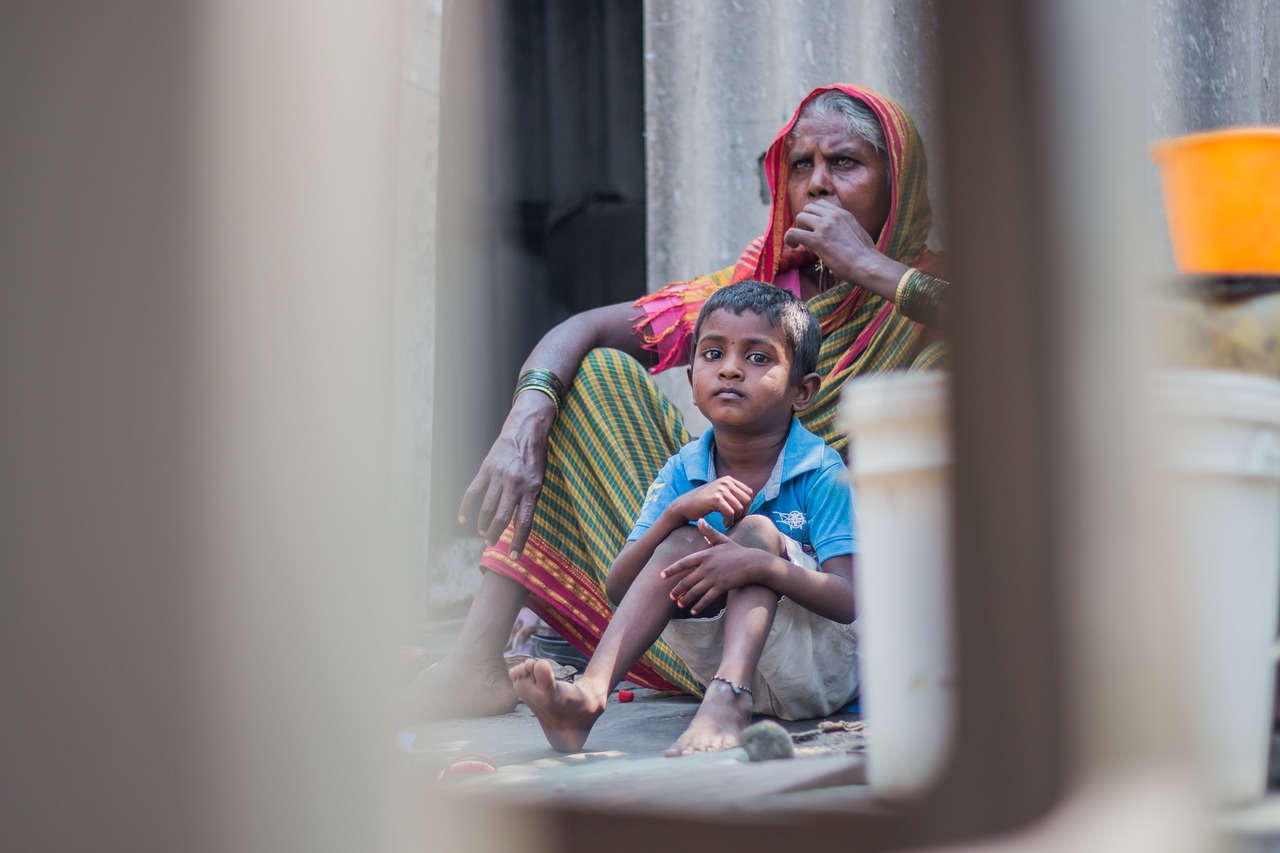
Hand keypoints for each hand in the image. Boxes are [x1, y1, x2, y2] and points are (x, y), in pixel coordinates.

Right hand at [458, 393, 555, 557]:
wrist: (526, 431)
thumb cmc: (535, 460)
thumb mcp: (538, 482)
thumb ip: (528, 502)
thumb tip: (517, 527)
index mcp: (531, 489)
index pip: (524, 522)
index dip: (519, 541)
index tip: (514, 557)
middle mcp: (515, 484)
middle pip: (502, 517)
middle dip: (496, 535)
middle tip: (491, 545)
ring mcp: (499, 476)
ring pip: (487, 507)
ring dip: (483, 525)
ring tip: (483, 534)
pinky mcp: (486, 469)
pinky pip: (473, 491)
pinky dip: (466, 507)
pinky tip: (463, 519)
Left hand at [659, 520, 761, 614]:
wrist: (754, 562)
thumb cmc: (737, 551)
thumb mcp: (723, 540)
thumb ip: (709, 532)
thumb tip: (700, 520)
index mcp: (705, 554)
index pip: (684, 563)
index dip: (671, 570)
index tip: (661, 576)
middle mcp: (707, 567)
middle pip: (687, 580)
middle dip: (677, 590)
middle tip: (670, 596)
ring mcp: (714, 578)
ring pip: (695, 591)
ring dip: (685, 599)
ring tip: (679, 604)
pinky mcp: (722, 587)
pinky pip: (707, 599)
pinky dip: (699, 606)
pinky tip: (693, 611)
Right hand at [667, 476, 753, 526]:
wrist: (684, 506)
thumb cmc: (703, 503)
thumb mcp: (719, 494)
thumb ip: (732, 494)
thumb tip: (750, 500)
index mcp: (728, 479)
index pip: (749, 493)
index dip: (747, 506)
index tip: (738, 514)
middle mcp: (725, 482)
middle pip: (746, 500)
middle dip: (743, 513)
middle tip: (734, 520)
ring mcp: (720, 489)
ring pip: (739, 508)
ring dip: (735, 519)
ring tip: (728, 522)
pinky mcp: (715, 499)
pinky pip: (731, 513)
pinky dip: (729, 521)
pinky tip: (724, 523)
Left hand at [783, 199, 879, 282]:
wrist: (869, 265)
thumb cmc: (866, 256)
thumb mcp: (857, 234)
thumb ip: (846, 229)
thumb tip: (840, 236)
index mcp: (844, 214)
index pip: (821, 204)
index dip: (814, 216)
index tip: (815, 229)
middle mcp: (833, 216)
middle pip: (808, 208)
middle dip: (804, 222)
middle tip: (808, 237)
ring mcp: (825, 227)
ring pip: (800, 217)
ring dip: (798, 229)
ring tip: (803, 244)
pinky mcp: (817, 240)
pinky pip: (793, 233)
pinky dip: (789, 239)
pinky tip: (794, 246)